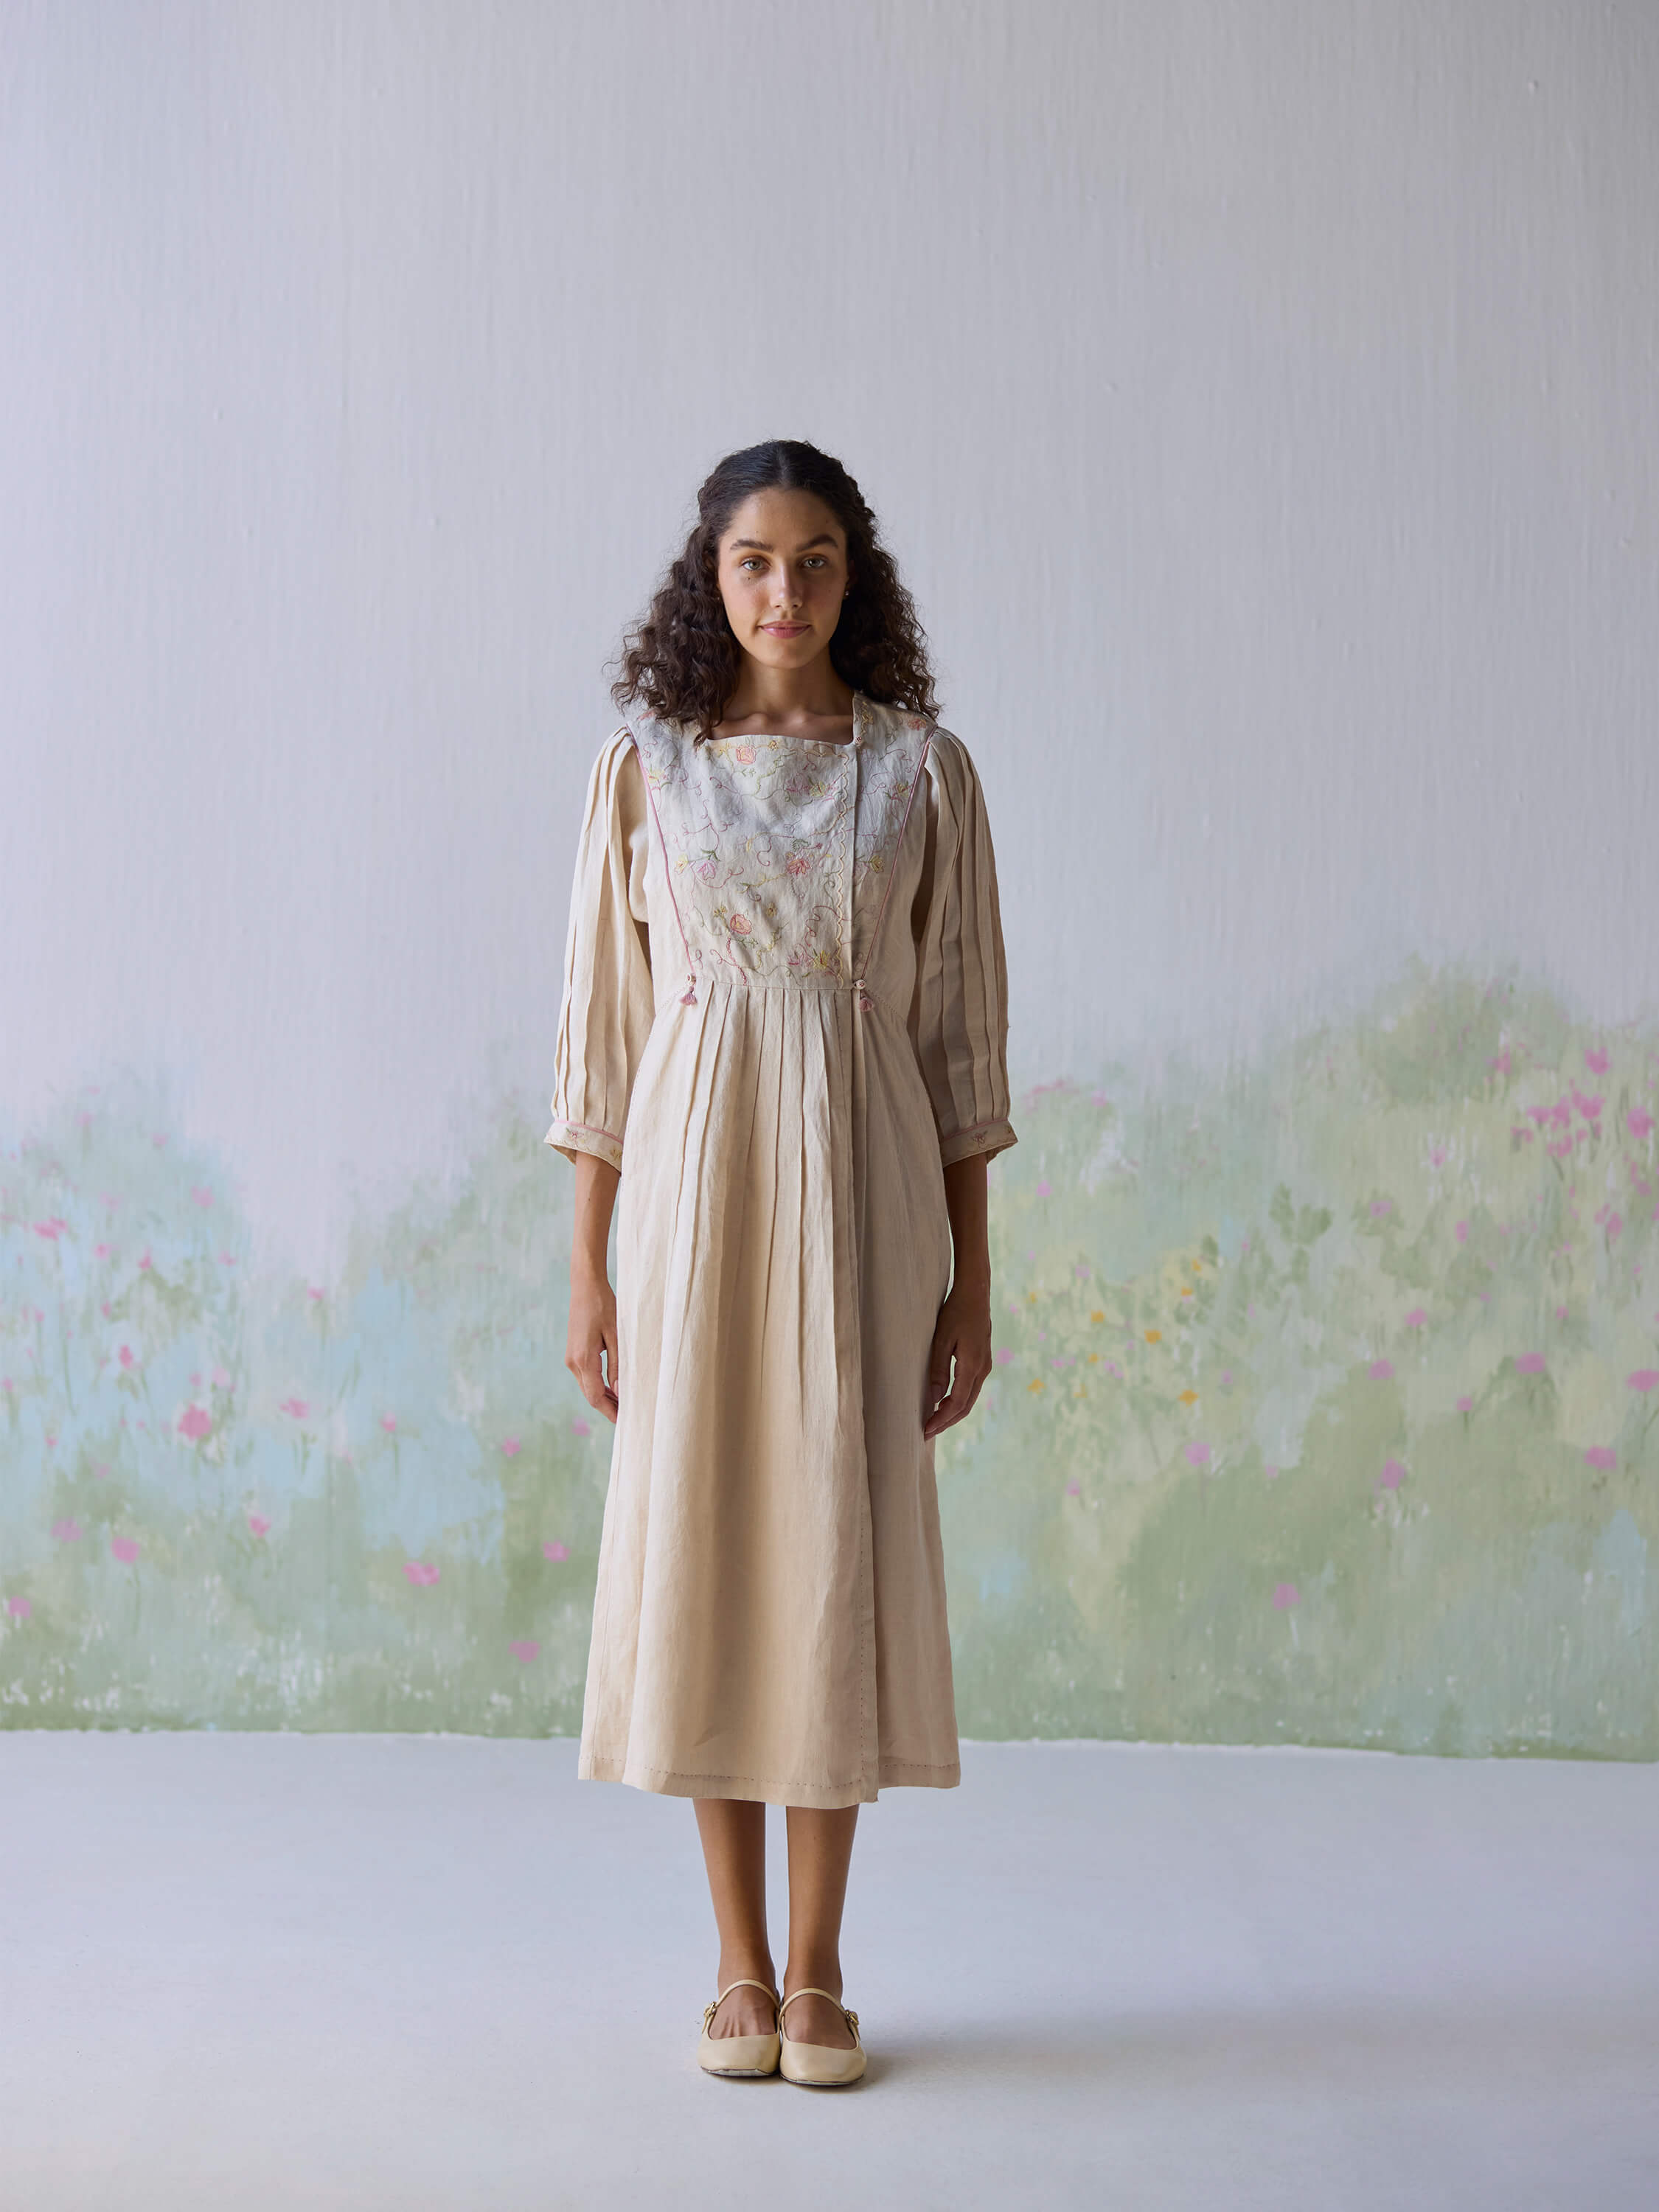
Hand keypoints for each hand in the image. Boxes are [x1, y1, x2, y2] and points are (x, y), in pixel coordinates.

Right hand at [567, 1266, 620, 1423]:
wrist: (585, 1286)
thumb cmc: (604, 1307)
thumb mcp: (617, 1336)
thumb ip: (618, 1366)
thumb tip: (621, 1392)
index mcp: (583, 1359)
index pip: (595, 1396)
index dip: (609, 1411)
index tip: (624, 1421)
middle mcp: (573, 1362)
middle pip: (590, 1395)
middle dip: (608, 1407)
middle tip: (628, 1415)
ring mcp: (570, 1358)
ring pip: (587, 1387)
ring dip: (604, 1397)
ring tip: (624, 1404)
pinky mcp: (573, 1353)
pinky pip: (585, 1376)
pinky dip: (598, 1385)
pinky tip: (613, 1388)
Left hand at [923, 1273, 991, 1437]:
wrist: (976, 1294)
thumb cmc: (955, 1313)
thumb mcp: (941, 1340)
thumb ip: (938, 1370)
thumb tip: (934, 1399)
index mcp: (972, 1366)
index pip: (957, 1402)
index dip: (941, 1419)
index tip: (926, 1429)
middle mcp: (982, 1370)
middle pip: (965, 1406)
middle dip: (946, 1421)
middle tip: (927, 1433)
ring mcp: (985, 1366)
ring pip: (970, 1399)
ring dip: (953, 1413)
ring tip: (934, 1422)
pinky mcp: (982, 1362)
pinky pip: (971, 1389)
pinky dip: (959, 1401)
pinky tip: (945, 1403)